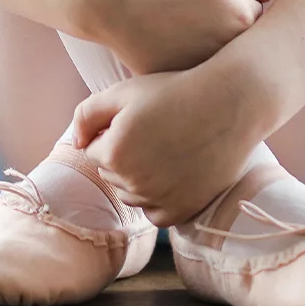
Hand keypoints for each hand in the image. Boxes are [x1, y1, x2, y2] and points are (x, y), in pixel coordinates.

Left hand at [69, 57, 267, 227]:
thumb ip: (86, 115)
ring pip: (131, 195)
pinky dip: (157, 198)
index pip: (94, 151)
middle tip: (153, 132)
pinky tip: (172, 173)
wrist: (228, 104)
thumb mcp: (122, 92)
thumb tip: (77, 143)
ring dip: (138, 178)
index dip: (112, 132)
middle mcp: (134, 183)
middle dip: (122, 156)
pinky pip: (155, 213)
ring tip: (163, 149)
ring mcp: (160, 200)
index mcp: (114, 153)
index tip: (137, 119)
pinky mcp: (183, 211)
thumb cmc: (172, 92)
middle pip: (111, 175)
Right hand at [86, 0, 268, 75]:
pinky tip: (171, 47)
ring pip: (222, 62)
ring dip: (212, 51)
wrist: (117, 0)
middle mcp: (229, 52)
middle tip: (198, 15)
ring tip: (183, 30)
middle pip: (243, 44)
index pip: (258, 14)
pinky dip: (191, 66)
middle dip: (229, 30)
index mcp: (243, 19)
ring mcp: (205, 72)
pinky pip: (198, 78)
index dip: (235, 1)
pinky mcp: (183, 85)